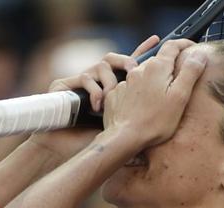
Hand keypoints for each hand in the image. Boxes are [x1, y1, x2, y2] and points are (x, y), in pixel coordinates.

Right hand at [28, 36, 161, 161]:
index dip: (140, 52)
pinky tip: (96, 107)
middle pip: (112, 58)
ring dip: (110, 83)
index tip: (155, 39)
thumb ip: (132, 109)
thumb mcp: (120, 124)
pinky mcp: (63, 84)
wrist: (64, 153)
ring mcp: (78, 82)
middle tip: (135, 72)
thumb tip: (160, 105)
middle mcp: (94, 82)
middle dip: (126, 62)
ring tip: (110, 101)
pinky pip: (86, 77)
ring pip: (101, 66)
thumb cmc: (91, 143)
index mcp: (109, 89)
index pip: (126, 66)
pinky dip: (95, 91)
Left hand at [102, 40, 207, 148]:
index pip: (172, 45)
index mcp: (157, 67)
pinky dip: (139, 91)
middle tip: (179, 78)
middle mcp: (139, 69)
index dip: (184, 43)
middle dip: (169, 65)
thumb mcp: (180, 97)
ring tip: (160, 97)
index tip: (192, 47)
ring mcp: (125, 82)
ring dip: (154, 79)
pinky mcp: (116, 94)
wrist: (124, 137)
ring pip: (143, 74)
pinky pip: (131, 87)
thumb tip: (199, 54)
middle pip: (158, 60)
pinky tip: (144, 105)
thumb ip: (190, 73)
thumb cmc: (155, 121)